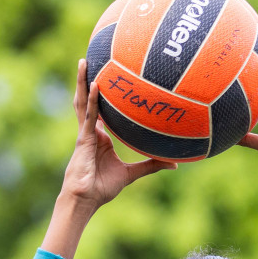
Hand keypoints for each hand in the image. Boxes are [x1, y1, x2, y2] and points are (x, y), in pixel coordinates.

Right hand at [60, 59, 176, 209]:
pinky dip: (93, 101)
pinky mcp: (84, 140)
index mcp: (99, 136)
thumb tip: (175, 164)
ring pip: (83, 102)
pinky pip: (89, 116)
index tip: (107, 76)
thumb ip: (151, 166)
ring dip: (82, 81)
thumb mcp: (132, 175)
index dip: (100, 93)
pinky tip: (95, 85)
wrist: (85, 200)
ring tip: (84, 61)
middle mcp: (91, 131)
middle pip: (88, 100)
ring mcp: (85, 133)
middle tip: (91, 58)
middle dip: (87, 79)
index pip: (100, 110)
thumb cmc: (103, 188)